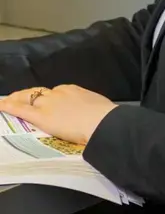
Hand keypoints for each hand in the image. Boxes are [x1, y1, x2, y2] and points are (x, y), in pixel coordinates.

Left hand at [1, 85, 117, 145]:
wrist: (102, 122)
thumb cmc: (105, 117)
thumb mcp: (98, 106)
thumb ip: (89, 108)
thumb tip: (92, 113)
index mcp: (73, 90)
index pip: (56, 92)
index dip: (48, 98)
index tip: (46, 102)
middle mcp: (58, 93)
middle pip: (39, 93)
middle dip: (28, 95)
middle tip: (19, 97)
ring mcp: (49, 103)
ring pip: (28, 98)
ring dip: (17, 99)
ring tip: (7, 102)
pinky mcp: (42, 116)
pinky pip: (22, 109)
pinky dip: (9, 106)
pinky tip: (2, 105)